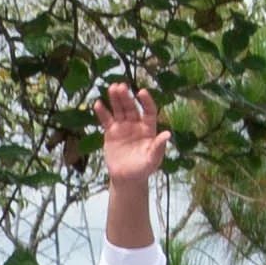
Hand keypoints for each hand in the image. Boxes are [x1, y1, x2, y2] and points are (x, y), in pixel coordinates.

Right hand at [96, 73, 171, 198]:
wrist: (127, 178)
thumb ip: (158, 147)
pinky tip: (98, 104)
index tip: (142, 92)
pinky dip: (102, 112)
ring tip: (112, 88)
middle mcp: (136, 125)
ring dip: (115, 99)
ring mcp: (123, 127)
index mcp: (148, 129)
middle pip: (131, 108)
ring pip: (119, 110)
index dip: (146, 102)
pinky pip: (106, 120)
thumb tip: (167, 134)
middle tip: (121, 86)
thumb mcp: (152, 159)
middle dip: (126, 97)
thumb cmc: (143, 169)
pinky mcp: (111, 132)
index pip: (149, 112)